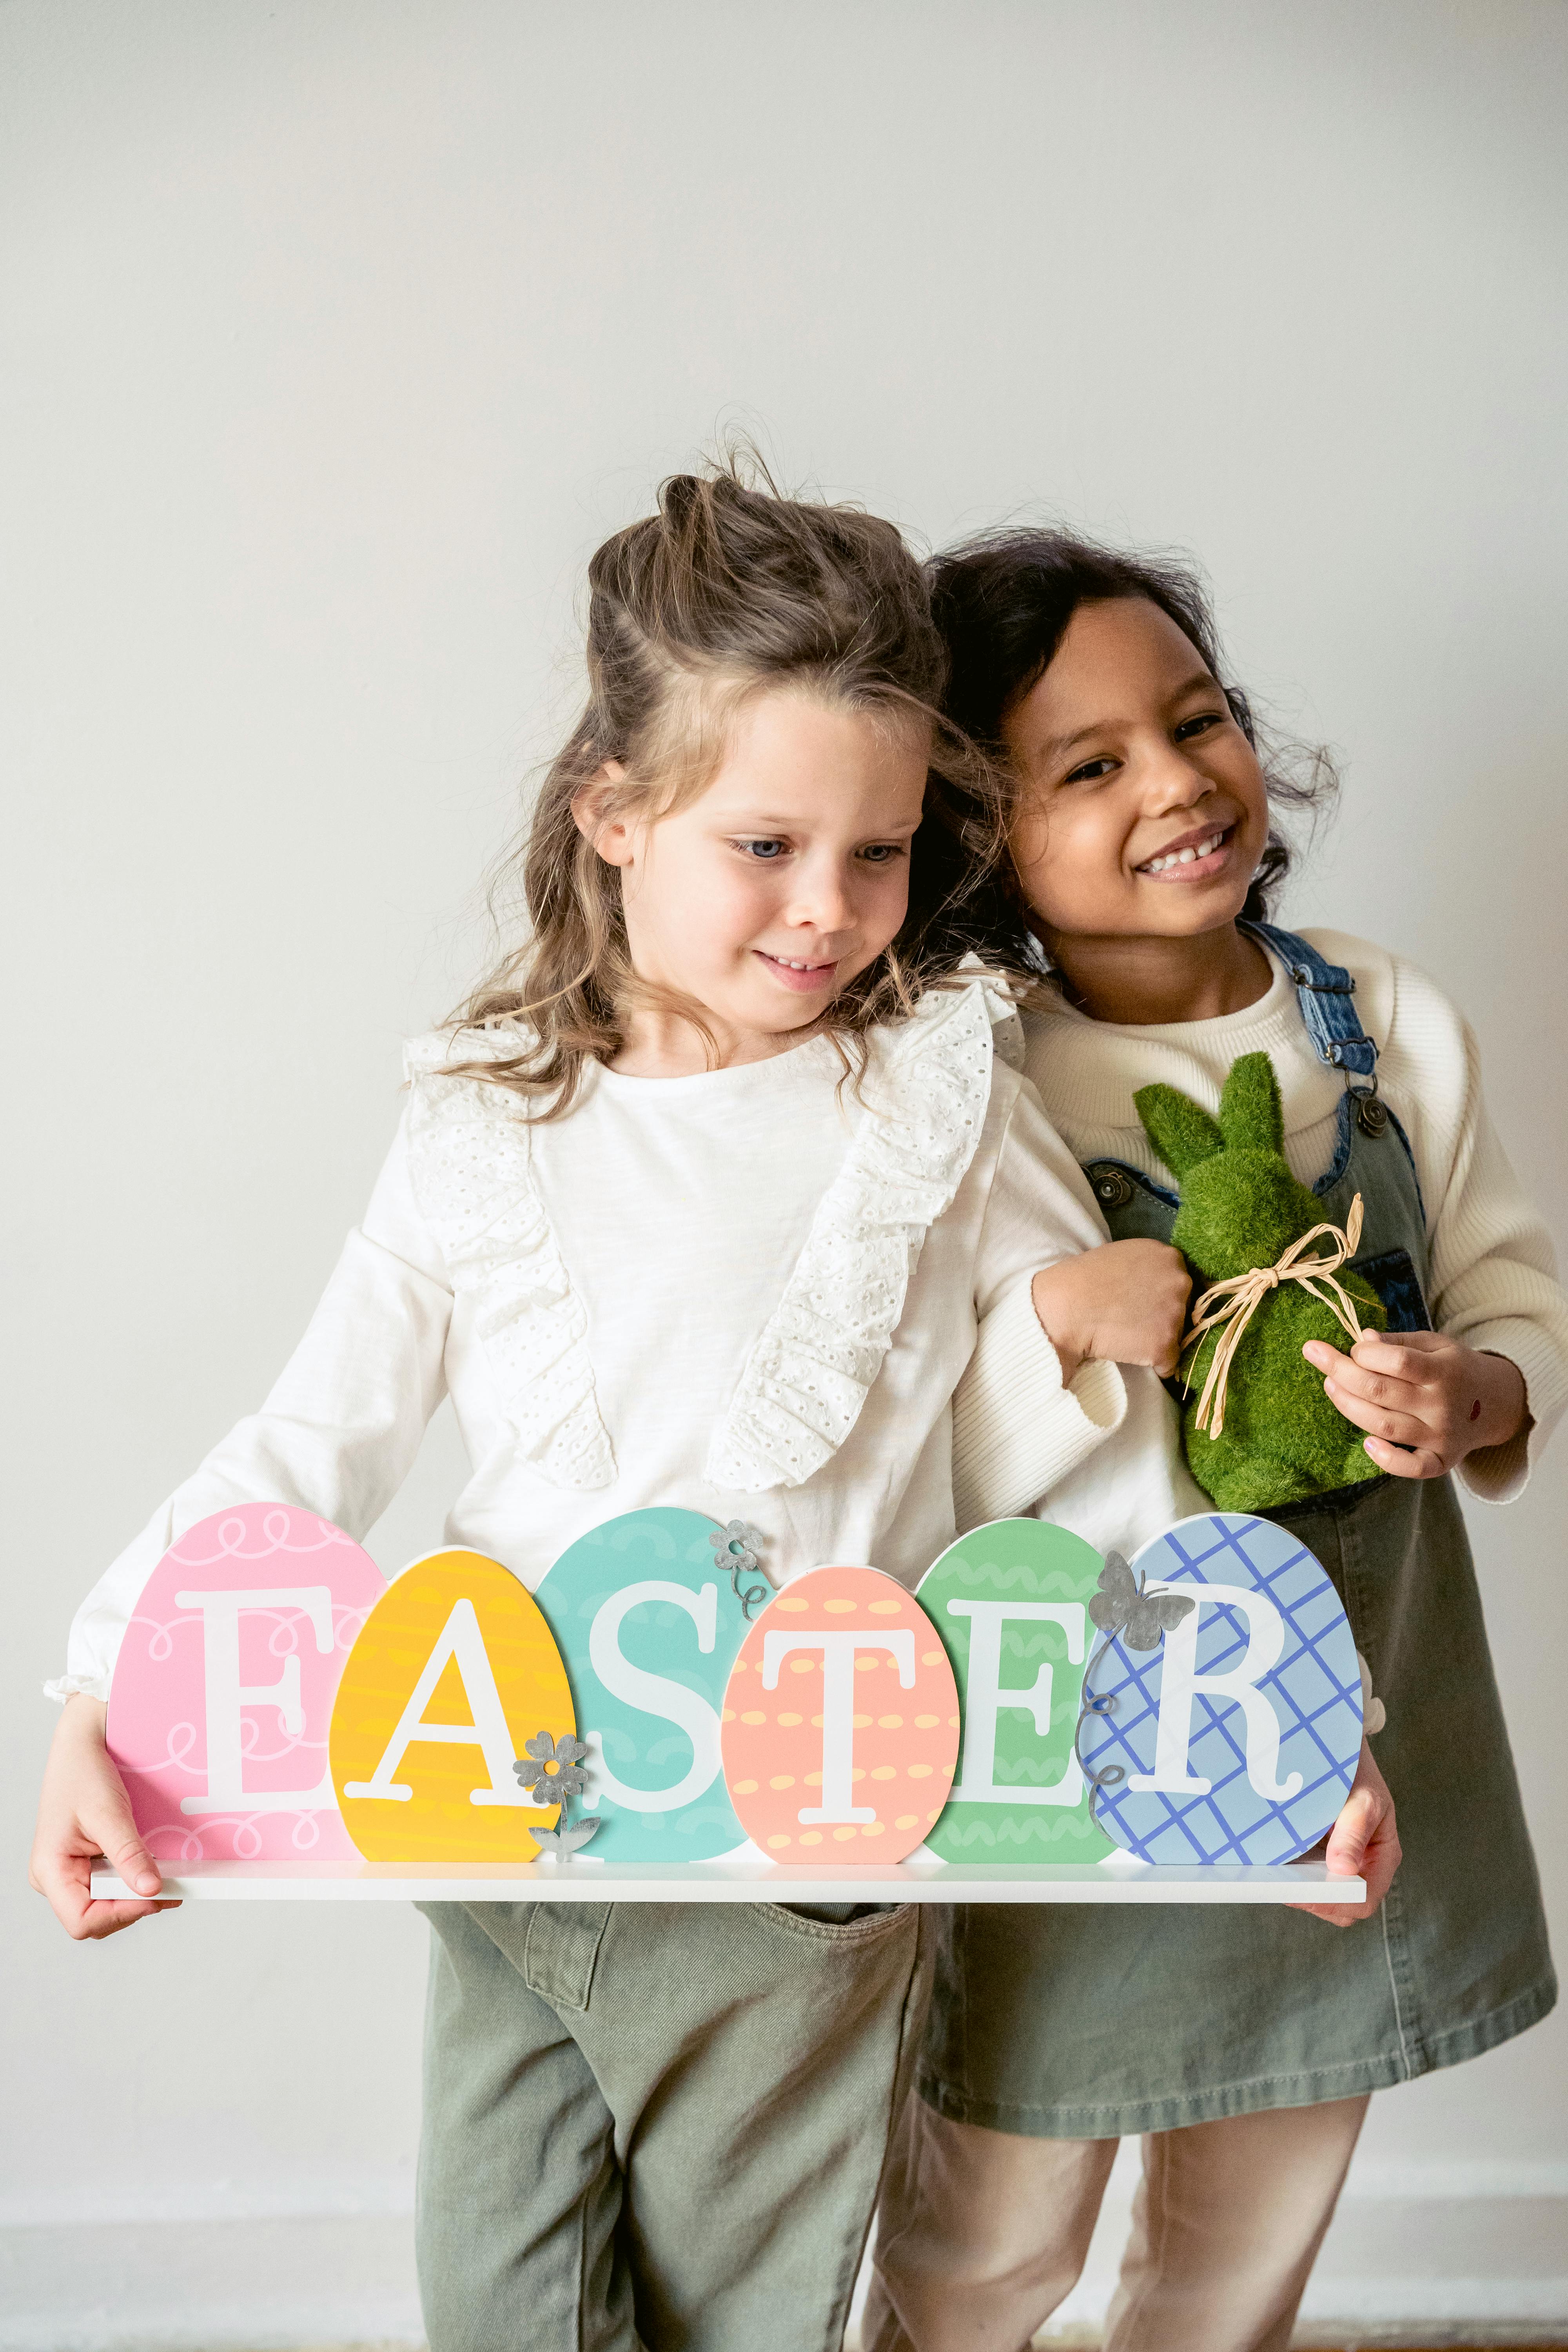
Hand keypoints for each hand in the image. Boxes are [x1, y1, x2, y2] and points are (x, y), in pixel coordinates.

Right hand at [29, 1695, 179, 1939]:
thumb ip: (128, 1854)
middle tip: (170, 1885)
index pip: (82, 1920)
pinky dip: (133, 1881)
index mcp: (49, 1870)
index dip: (121, 1915)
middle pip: (95, 1918)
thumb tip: (151, 1890)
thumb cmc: (84, 1773)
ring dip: (136, 1895)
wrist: (82, 1744)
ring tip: (167, 1877)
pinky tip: (154, 1868)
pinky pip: (109, 1885)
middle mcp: (55, 1878)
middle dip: (133, 1906)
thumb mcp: (108, 1813)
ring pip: (105, 1905)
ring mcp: (69, 1872)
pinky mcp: (84, 1863)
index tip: (155, 1894)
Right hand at [1032, 1239, 1191, 1387]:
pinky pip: (1169, 1364)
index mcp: (1168, 1257)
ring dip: (1156, 1339)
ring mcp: (1175, 1315)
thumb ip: (1147, 1268)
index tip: (1139, 1303)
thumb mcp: (1122, 1256)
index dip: (1159, 1296)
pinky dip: (1154, 1365)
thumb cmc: (1082, 1281)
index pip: (1179, 1282)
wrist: (1064, 1309)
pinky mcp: (1166, 1346)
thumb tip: (1154, 1286)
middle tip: (1131, 1320)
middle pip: (1183, 1308)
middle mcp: (1180, 1282)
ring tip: (1126, 1335)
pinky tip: (1130, 1353)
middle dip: (1163, 1317)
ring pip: (1176, 1335)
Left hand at [1290, 1738, 1400, 1926]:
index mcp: (1382, 1857)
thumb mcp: (1362, 1798)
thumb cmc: (1356, 1770)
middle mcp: (1363, 1864)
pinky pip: (1305, 1873)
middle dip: (1314, 1899)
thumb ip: (1353, 1832)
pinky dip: (1290, 1872)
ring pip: (1320, 1892)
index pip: (1364, 1899)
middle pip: (1341, 1905)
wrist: (1336, 1744)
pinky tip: (1271, 1861)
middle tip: (1283, 1884)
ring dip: (1298, 1887)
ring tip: (1273, 1874)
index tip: (1306, 1891)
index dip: (1337, 1903)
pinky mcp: (1318, 1852)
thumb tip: (1343, 1869)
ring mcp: (1340, 1861)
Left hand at [1302, 1330, 1526, 1479]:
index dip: (1365, 1352)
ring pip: (1383, 1425)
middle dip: (1340, 1371)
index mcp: (1443, 1371)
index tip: (1353, 1347)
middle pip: (1380, 1391)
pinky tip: (1366, 1444)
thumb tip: (1364, 1338)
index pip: (1396, 1361)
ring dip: (1348, 1405)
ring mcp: (1440, 1436)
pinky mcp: (1439, 1462)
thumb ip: (1399, 1342)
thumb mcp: (1435, 1344)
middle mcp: (1441, 1405)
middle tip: (1318, 1355)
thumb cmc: (1454, 1368)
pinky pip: (1411, 1467)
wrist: (1495, 1403)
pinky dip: (1387, 1460)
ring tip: (1331, 1385)